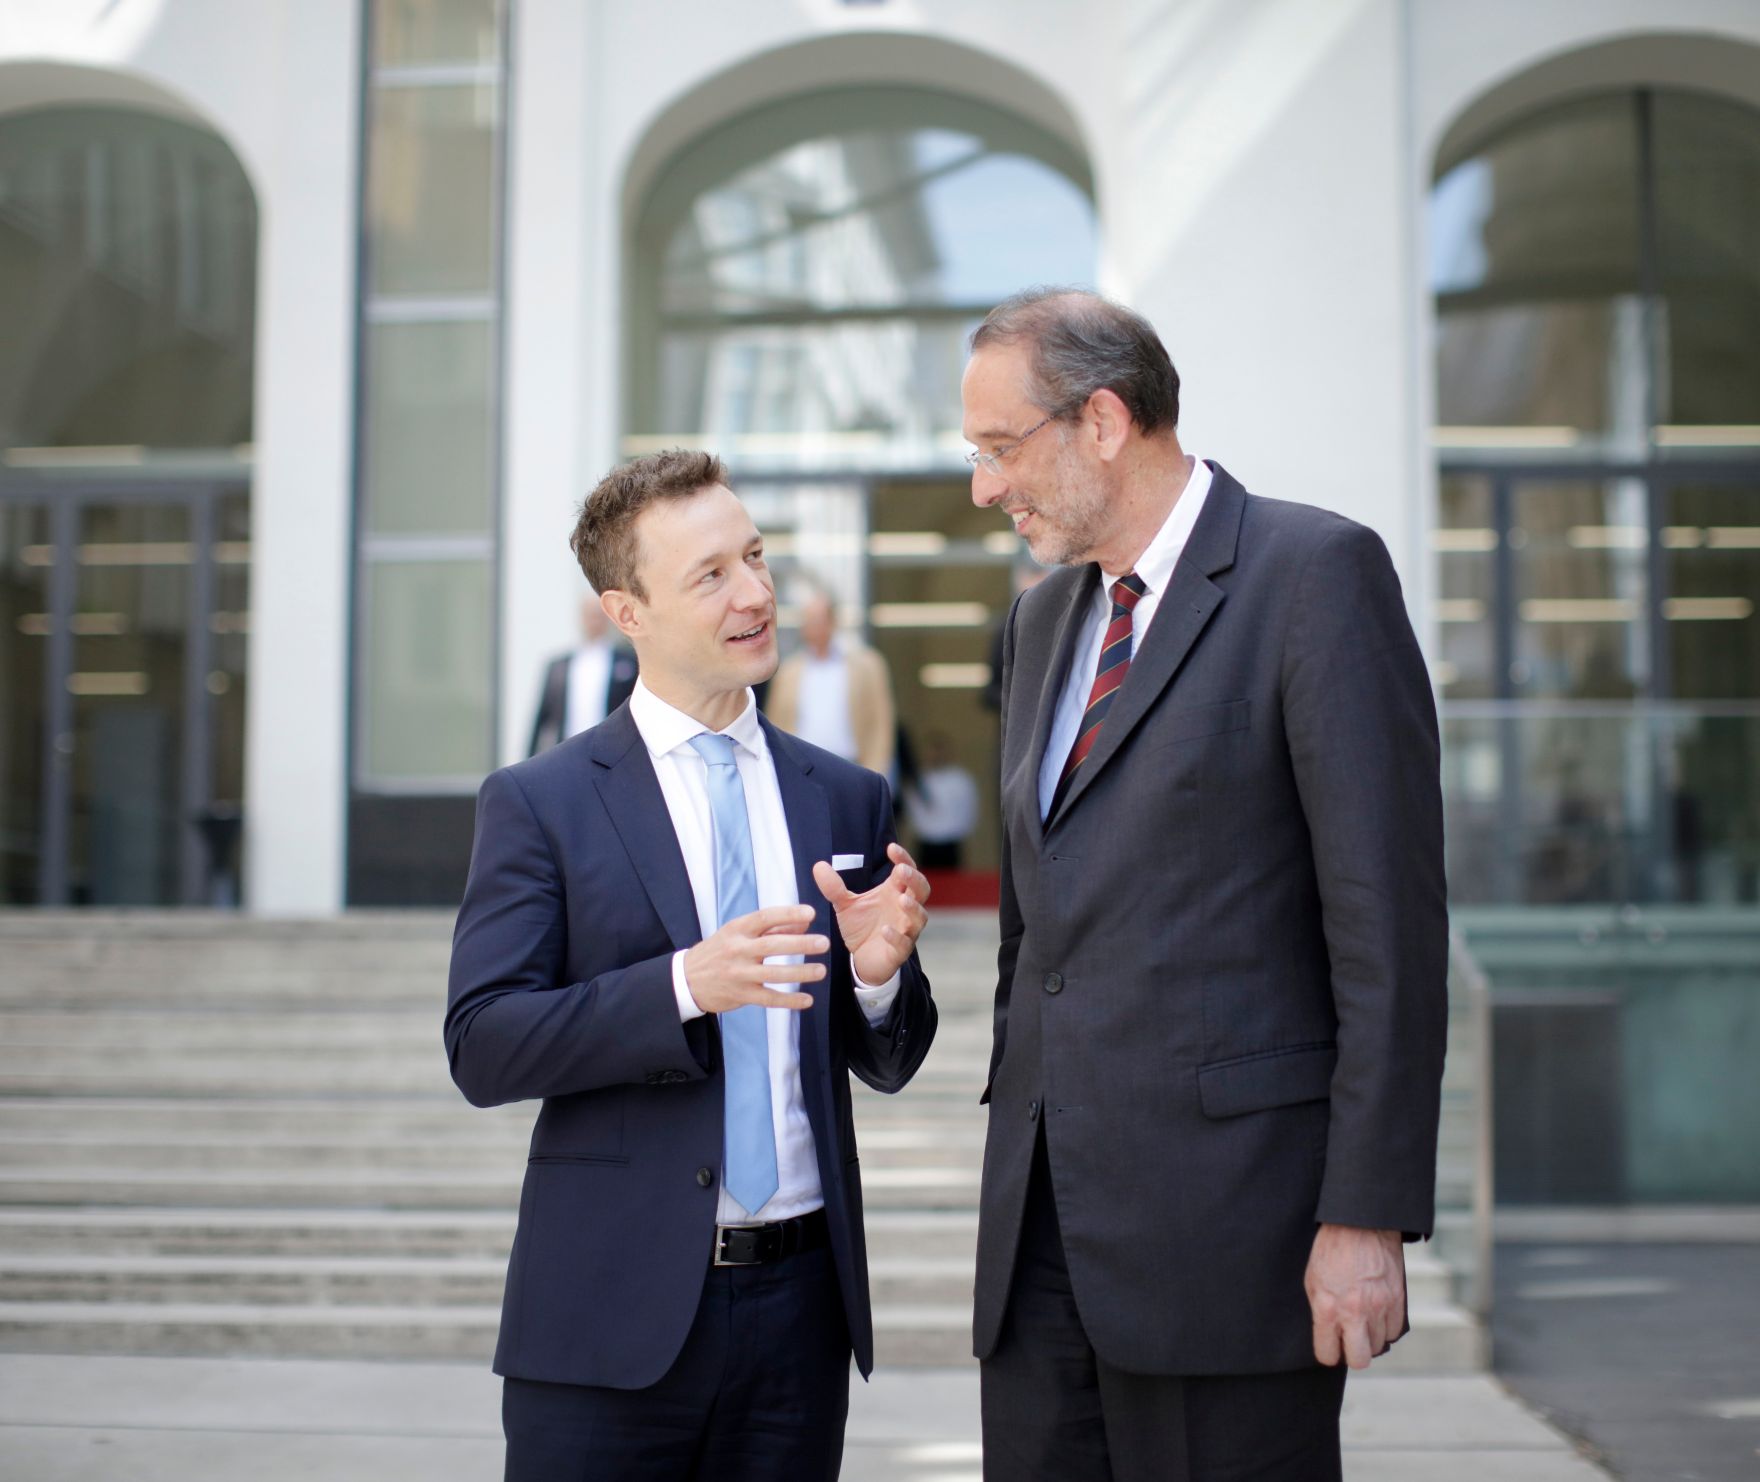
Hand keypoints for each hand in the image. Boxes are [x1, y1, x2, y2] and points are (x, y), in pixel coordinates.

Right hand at [681, 905, 825, 1014]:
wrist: (687, 979)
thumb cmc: (719, 950)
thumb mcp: (739, 932)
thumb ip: (773, 927)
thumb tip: (805, 921)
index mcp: (738, 929)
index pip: (765, 918)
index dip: (788, 914)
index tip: (811, 913)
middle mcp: (738, 950)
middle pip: (772, 946)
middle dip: (800, 944)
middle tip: (823, 943)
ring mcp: (739, 974)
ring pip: (773, 974)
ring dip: (799, 973)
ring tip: (821, 971)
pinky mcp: (741, 995)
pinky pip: (768, 999)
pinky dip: (789, 1001)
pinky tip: (807, 1000)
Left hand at [811, 843, 929, 985]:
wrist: (861, 959)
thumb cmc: (861, 927)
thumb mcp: (844, 905)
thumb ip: (834, 887)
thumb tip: (818, 866)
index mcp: (894, 892)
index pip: (906, 870)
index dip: (903, 858)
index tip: (891, 848)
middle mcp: (904, 908)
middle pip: (921, 889)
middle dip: (914, 879)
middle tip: (901, 871)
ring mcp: (906, 929)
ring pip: (919, 916)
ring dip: (912, 908)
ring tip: (902, 899)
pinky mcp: (900, 950)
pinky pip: (904, 943)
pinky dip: (897, 937)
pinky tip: (886, 931)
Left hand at [1305, 1223, 1405, 1368]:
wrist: (1360, 1225)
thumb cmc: (1332, 1251)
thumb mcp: (1313, 1281)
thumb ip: (1320, 1311)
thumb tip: (1329, 1335)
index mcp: (1327, 1308)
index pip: (1328, 1354)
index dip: (1328, 1352)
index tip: (1331, 1346)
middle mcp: (1354, 1312)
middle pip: (1359, 1360)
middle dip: (1353, 1354)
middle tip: (1350, 1341)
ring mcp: (1379, 1307)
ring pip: (1378, 1345)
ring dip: (1370, 1337)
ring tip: (1363, 1319)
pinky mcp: (1397, 1300)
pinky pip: (1394, 1331)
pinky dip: (1386, 1326)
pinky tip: (1377, 1312)